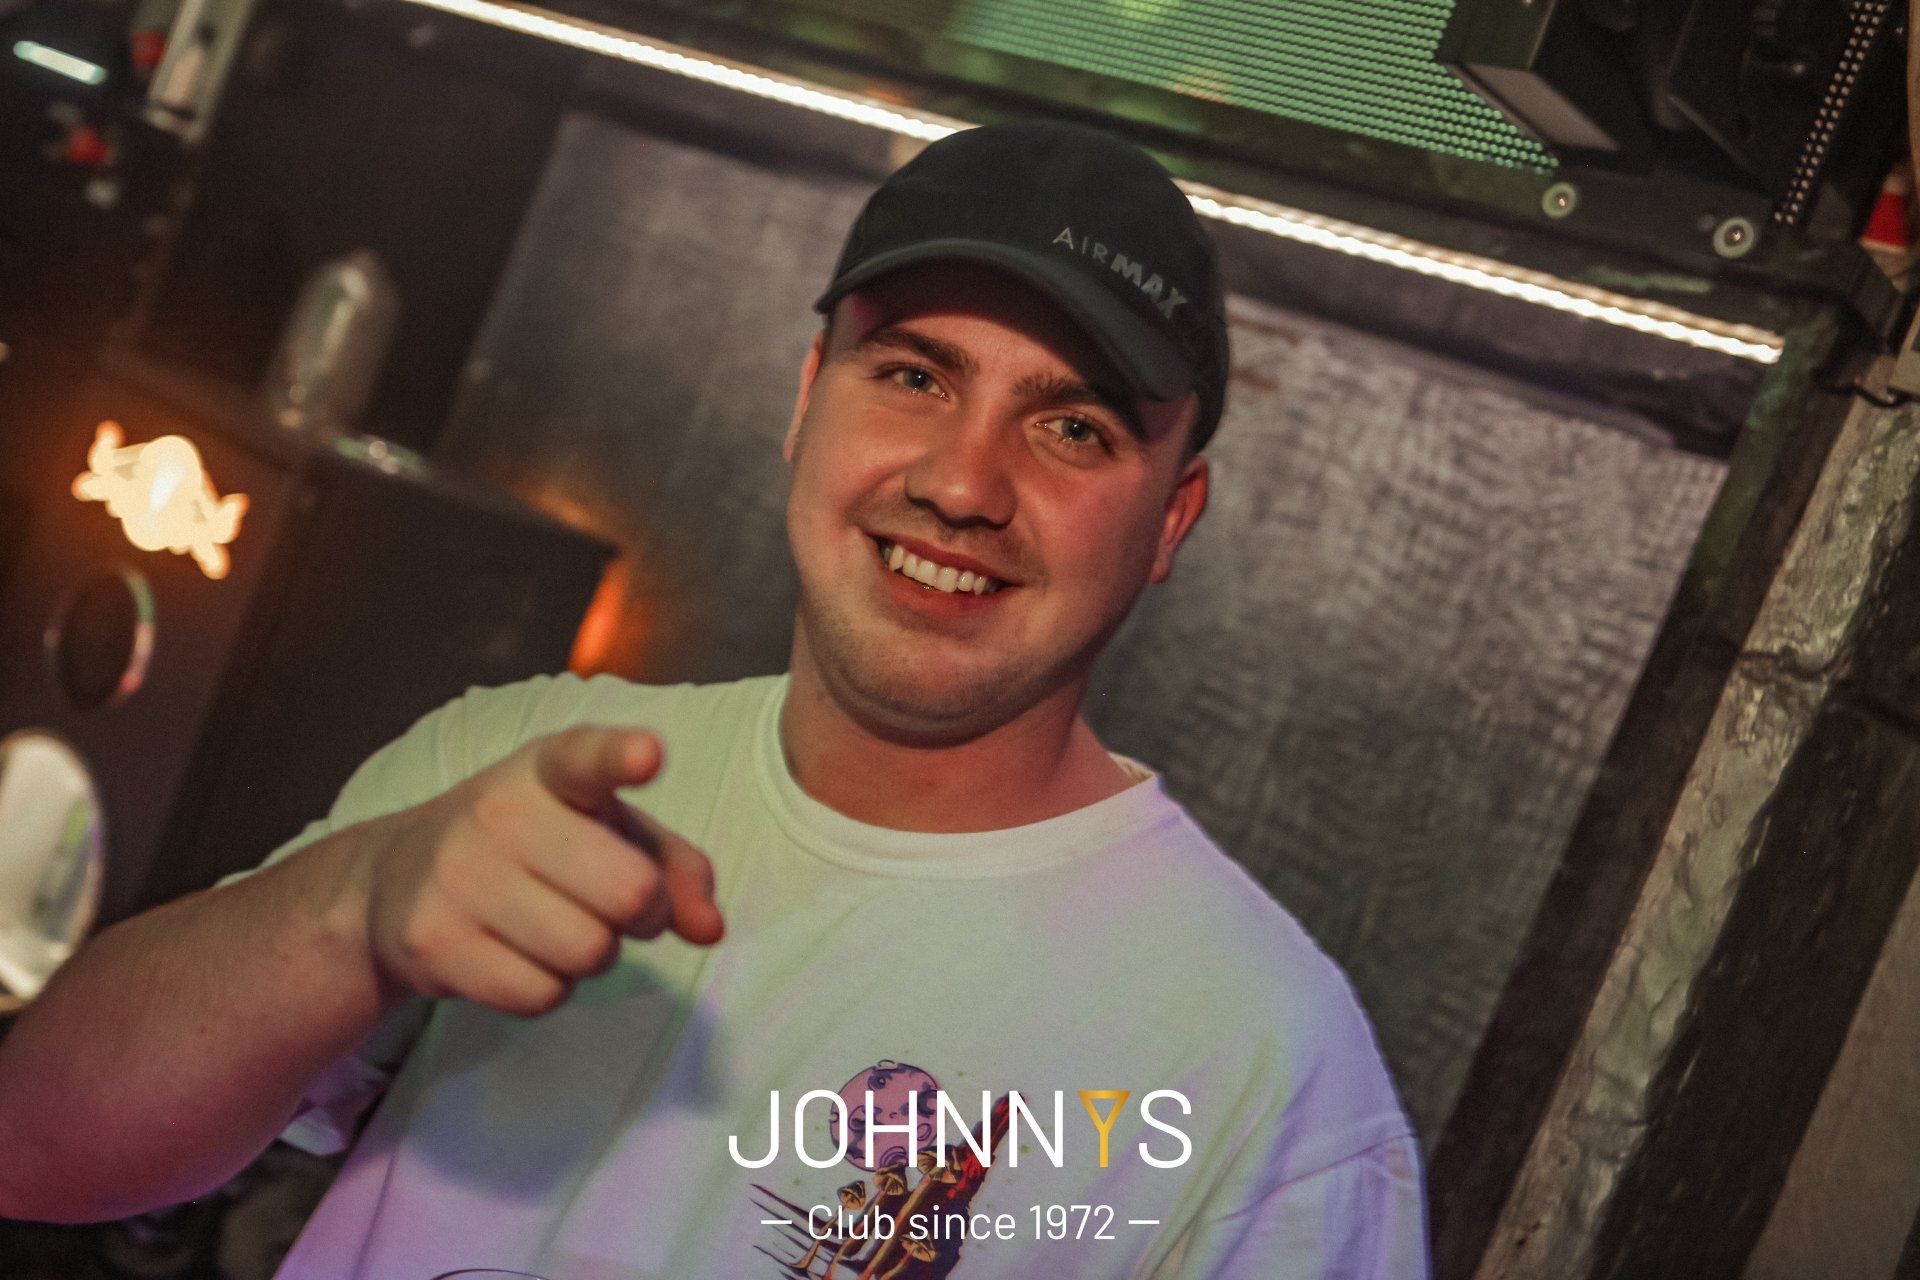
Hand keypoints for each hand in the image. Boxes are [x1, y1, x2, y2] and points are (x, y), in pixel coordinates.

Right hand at [355, 726, 723, 1016]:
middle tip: (624, 905)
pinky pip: (541, 995)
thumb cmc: (536, 844)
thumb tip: (710, 927)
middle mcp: (499, 811)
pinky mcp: (433, 941)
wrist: (397, 878)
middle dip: (645, 913)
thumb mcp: (606, 829)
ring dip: (596, 955)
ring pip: (589, 953)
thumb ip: (673, 866)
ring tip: (562, 925)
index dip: (621, 757)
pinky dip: (549, 988)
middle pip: (628, 891)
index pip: (587, 758)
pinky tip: (519, 953)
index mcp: (550, 769)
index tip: (648, 755)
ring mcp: (459, 876)